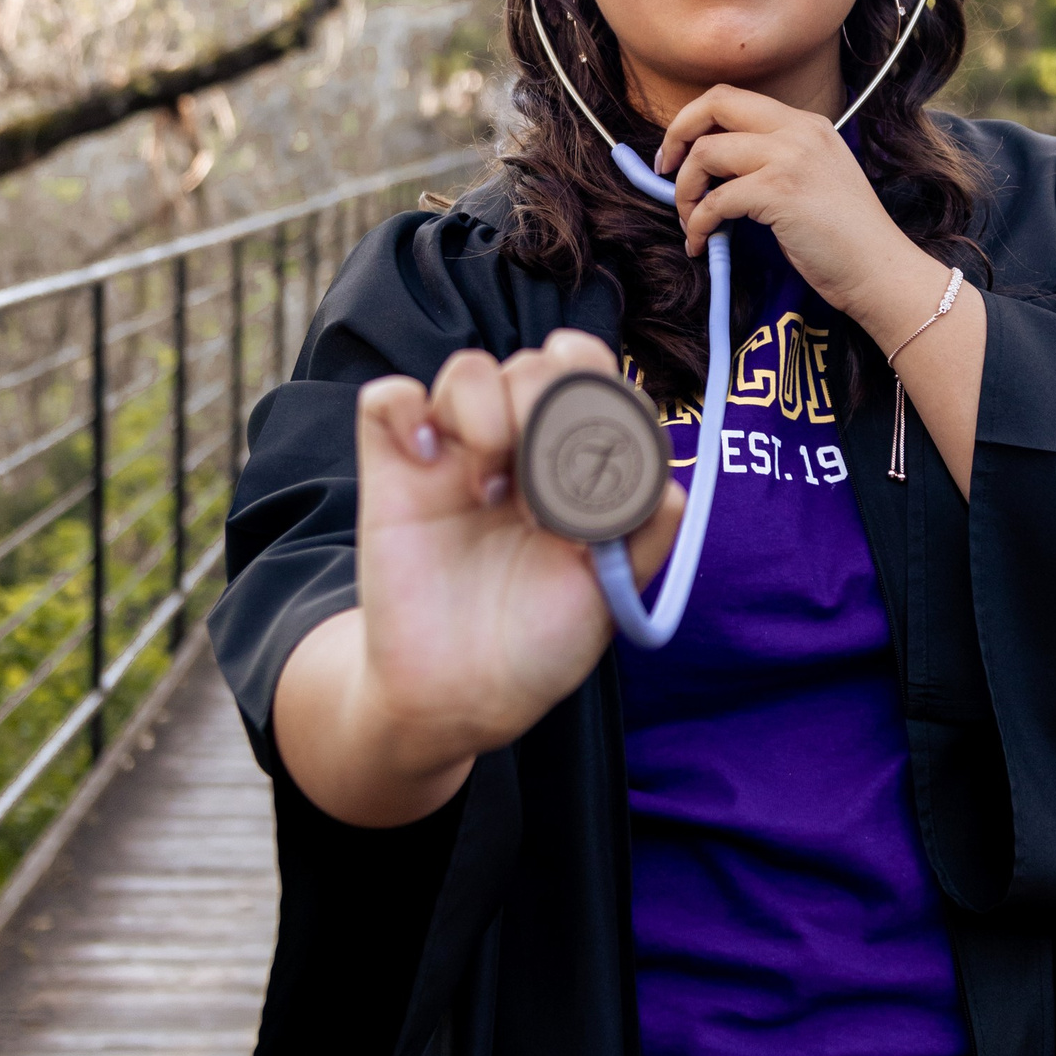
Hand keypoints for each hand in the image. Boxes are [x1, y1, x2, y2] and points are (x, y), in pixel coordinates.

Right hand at [273, 330, 681, 826]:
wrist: (461, 694)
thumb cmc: (541, 640)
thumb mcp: (613, 593)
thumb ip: (648, 532)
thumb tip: (668, 483)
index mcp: (576, 461)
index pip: (599, 378)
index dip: (605, 404)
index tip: (593, 479)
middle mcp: (518, 444)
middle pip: (541, 361)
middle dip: (551, 407)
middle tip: (540, 488)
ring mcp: (454, 452)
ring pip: (469, 367)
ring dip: (487, 416)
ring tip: (488, 491)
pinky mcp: (394, 467)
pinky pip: (387, 398)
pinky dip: (406, 412)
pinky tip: (424, 462)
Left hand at [659, 85, 986, 497]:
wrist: (882, 271)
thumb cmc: (846, 240)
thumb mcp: (814, 180)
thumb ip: (773, 164)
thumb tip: (711, 174)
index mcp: (806, 124)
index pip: (733, 97)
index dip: (695, 120)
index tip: (678, 154)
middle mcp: (798, 131)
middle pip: (715, 103)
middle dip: (677, 135)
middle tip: (665, 172)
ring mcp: (790, 158)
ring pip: (707, 153)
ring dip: (684, 191)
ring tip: (690, 222)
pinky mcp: (780, 192)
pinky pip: (715, 199)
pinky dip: (698, 224)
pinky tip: (702, 244)